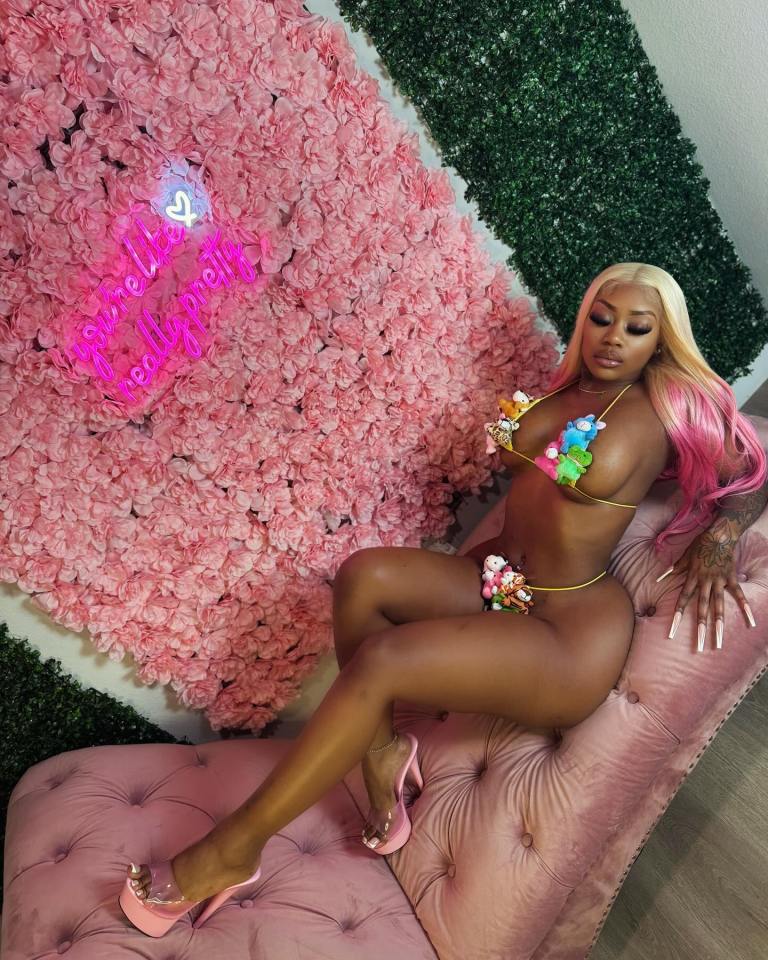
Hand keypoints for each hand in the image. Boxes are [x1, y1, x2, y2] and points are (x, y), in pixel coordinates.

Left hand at [656, 520, 756, 651]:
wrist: (719, 535)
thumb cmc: (699, 546)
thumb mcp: (683, 557)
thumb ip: (672, 570)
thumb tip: (658, 579)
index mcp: (692, 579)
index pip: (682, 601)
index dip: (676, 617)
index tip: (671, 633)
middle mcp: (705, 583)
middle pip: (701, 609)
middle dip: (699, 628)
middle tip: (699, 647)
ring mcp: (720, 582)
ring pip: (719, 607)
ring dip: (719, 625)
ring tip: (720, 642)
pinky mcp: (732, 579)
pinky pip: (739, 596)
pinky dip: (745, 608)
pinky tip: (751, 622)